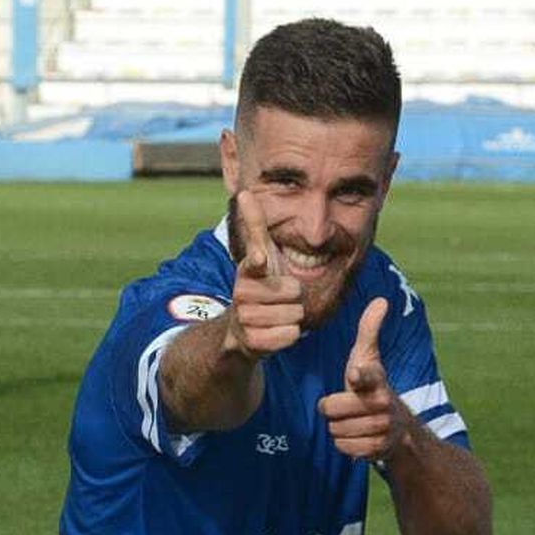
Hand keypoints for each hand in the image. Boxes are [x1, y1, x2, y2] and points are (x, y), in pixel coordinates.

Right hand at [224, 190, 305, 360]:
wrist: (241, 331)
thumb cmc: (258, 288)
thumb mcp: (258, 257)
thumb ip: (255, 226)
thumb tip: (245, 191)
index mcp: (246, 271)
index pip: (253, 263)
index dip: (258, 261)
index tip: (261, 259)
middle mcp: (241, 295)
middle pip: (292, 293)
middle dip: (293, 299)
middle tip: (279, 302)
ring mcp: (244, 320)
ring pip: (293, 315)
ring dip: (292, 317)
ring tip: (276, 316)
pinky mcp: (251, 343)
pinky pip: (289, 336)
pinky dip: (289, 336)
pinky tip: (276, 333)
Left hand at [318, 297, 407, 462]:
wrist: (399, 428)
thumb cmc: (372, 386)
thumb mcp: (368, 358)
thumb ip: (369, 330)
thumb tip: (381, 300)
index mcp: (377, 380)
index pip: (366, 376)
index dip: (359, 375)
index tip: (353, 374)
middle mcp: (382, 404)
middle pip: (333, 411)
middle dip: (332, 411)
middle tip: (345, 406)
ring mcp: (382, 428)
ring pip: (336, 431)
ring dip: (338, 428)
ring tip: (352, 421)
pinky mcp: (378, 449)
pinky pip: (344, 449)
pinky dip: (345, 445)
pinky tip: (356, 436)